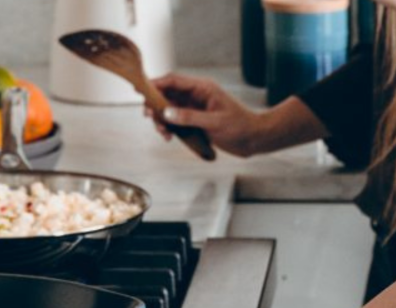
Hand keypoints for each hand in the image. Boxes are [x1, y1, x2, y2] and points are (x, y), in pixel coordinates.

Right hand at [148, 73, 262, 157]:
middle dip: (155, 105)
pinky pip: (176, 121)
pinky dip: (169, 128)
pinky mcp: (195, 121)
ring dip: (162, 120)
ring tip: (163, 133)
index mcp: (202, 88)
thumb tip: (167, 113)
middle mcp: (196, 96)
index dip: (156, 84)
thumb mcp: (214, 122)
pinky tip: (169, 136)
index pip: (174, 81)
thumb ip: (189, 117)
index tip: (141, 90)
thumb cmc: (240, 126)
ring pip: (169, 109)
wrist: (254, 139)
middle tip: (149, 116)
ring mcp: (195, 108)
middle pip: (167, 94)